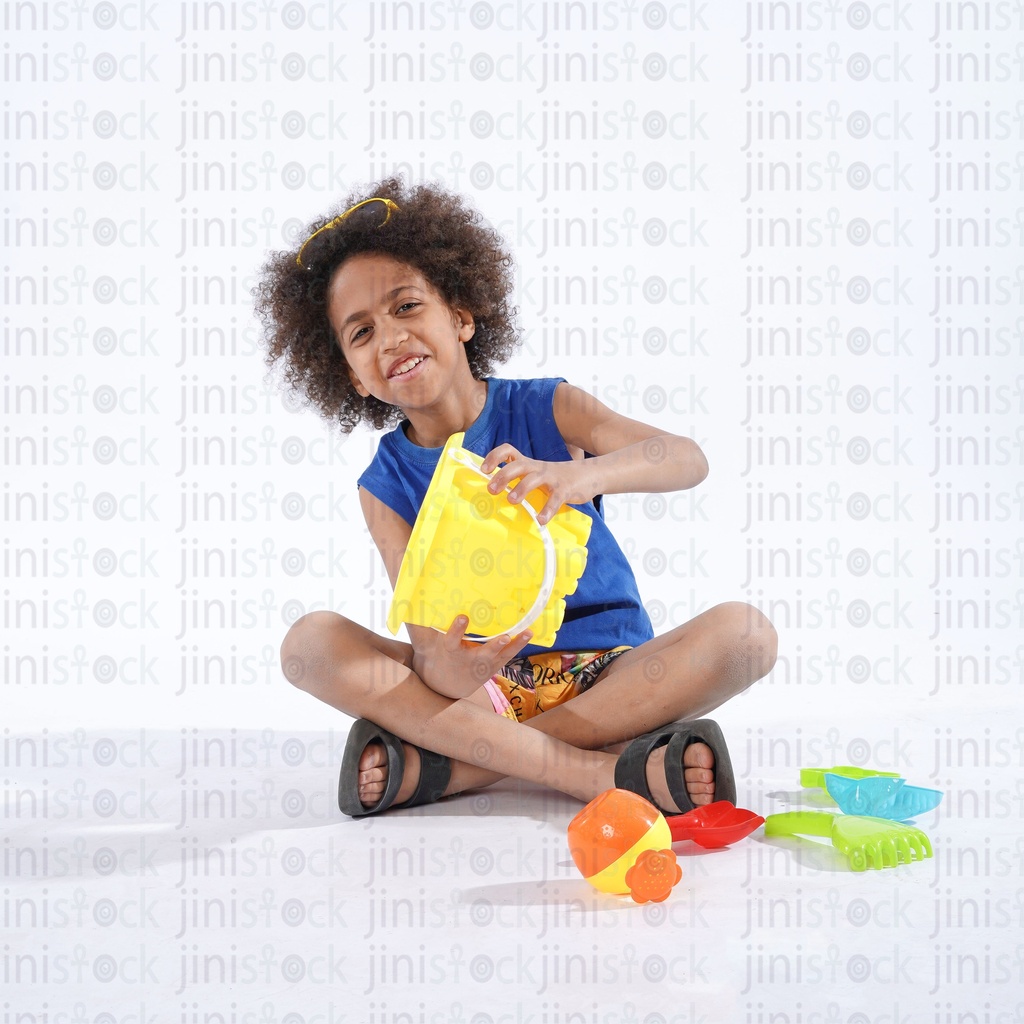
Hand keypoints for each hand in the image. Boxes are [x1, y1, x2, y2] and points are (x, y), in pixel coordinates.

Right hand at [410, 616, 533, 699]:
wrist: (442, 684)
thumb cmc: (433, 653)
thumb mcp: (423, 640)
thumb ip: (417, 621)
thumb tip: (405, 592)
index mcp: (448, 652)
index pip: (451, 642)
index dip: (457, 630)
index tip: (462, 617)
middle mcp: (467, 661)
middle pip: (481, 654)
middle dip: (491, 646)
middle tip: (502, 636)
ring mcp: (482, 666)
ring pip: (499, 656)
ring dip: (512, 645)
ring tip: (526, 633)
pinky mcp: (493, 667)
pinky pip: (507, 656)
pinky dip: (518, 645)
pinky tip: (530, 632)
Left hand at [480, 444, 595, 524]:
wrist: (590, 474)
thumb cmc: (557, 478)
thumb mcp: (537, 474)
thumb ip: (520, 480)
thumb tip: (495, 494)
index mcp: (529, 464)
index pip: (508, 451)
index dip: (494, 457)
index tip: (484, 469)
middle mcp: (538, 468)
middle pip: (518, 465)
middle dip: (502, 476)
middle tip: (492, 490)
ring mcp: (552, 478)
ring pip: (534, 479)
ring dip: (521, 489)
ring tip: (512, 501)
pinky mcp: (565, 489)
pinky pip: (555, 499)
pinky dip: (547, 510)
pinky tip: (540, 520)